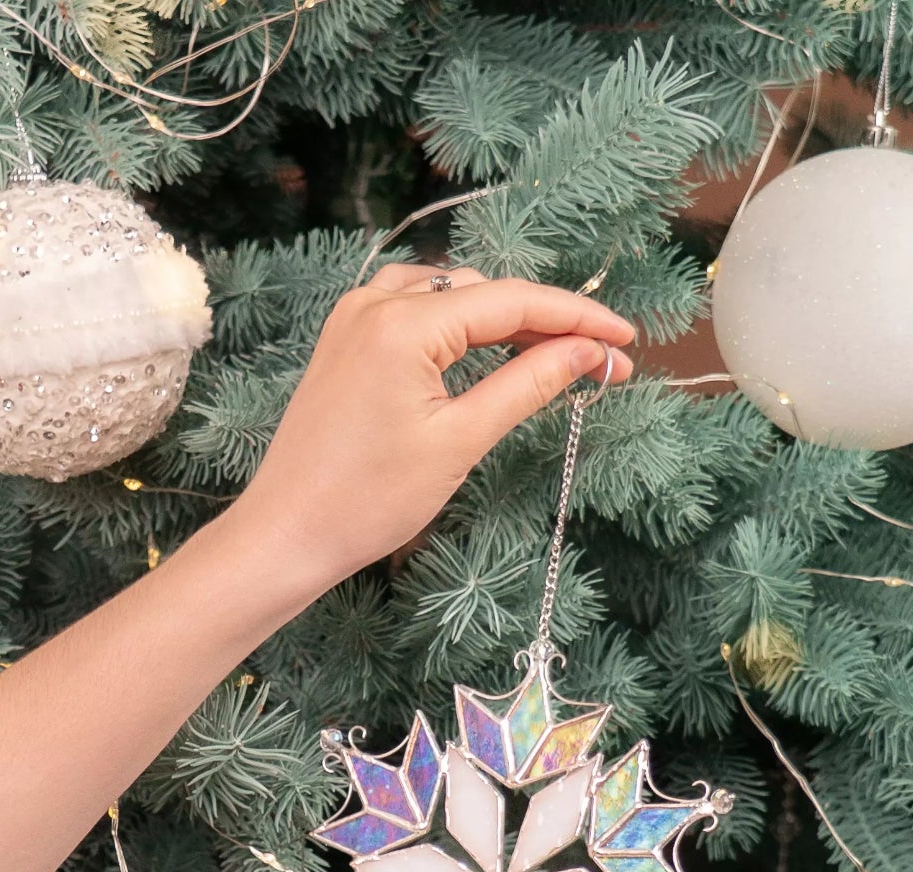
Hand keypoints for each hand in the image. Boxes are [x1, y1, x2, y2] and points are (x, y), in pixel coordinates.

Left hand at [221, 265, 634, 598]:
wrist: (286, 535)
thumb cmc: (366, 501)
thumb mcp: (460, 441)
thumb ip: (526, 385)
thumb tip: (587, 353)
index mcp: (404, 323)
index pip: (513, 301)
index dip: (578, 319)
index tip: (626, 342)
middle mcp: (375, 303)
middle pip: (483, 294)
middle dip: (545, 323)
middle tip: (600, 363)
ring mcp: (354, 318)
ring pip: (450, 298)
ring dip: (503, 321)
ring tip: (553, 357)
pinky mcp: (344, 342)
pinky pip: (414, 314)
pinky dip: (458, 328)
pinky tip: (488, 353)